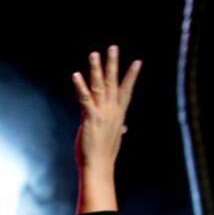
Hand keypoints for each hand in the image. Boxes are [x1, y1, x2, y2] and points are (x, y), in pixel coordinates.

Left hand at [73, 45, 141, 168]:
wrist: (99, 167)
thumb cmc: (104, 155)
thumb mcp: (114, 138)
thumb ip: (118, 128)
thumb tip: (125, 127)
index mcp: (118, 114)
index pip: (127, 91)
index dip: (131, 76)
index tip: (138, 62)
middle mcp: (112, 111)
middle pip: (114, 82)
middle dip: (113, 64)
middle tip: (113, 47)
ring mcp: (102, 114)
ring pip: (100, 86)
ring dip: (97, 69)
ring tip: (94, 54)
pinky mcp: (91, 118)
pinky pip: (84, 99)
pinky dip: (80, 86)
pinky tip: (75, 75)